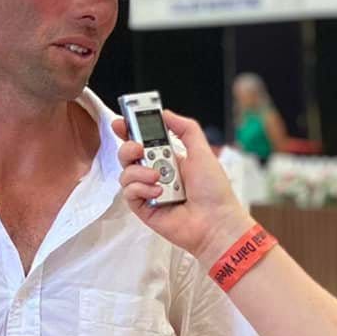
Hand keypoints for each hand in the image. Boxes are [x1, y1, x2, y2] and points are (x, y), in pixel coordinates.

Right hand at [114, 111, 252, 263]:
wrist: (215, 221)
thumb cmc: (214, 191)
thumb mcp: (202, 151)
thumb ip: (186, 129)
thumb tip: (166, 113)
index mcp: (169, 159)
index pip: (143, 141)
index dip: (129, 131)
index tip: (121, 122)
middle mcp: (156, 174)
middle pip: (128, 155)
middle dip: (129, 148)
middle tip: (139, 149)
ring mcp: (148, 191)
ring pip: (126, 174)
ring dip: (139, 172)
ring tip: (158, 177)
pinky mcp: (143, 208)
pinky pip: (129, 193)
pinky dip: (141, 189)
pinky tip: (157, 193)